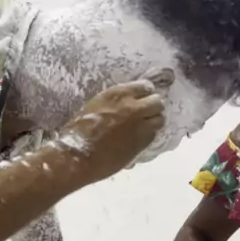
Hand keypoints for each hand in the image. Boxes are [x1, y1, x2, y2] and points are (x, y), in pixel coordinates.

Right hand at [61, 69, 173, 184]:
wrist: (79, 155)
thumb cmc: (79, 131)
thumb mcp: (96, 106)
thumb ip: (115, 104)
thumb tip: (126, 105)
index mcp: (118, 94)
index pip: (145, 86)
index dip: (145, 94)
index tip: (141, 99)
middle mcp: (133, 107)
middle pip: (158, 102)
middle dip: (153, 107)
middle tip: (145, 114)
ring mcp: (139, 126)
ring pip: (160, 119)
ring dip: (154, 122)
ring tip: (144, 127)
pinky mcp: (141, 144)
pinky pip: (153, 136)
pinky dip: (149, 136)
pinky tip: (138, 139)